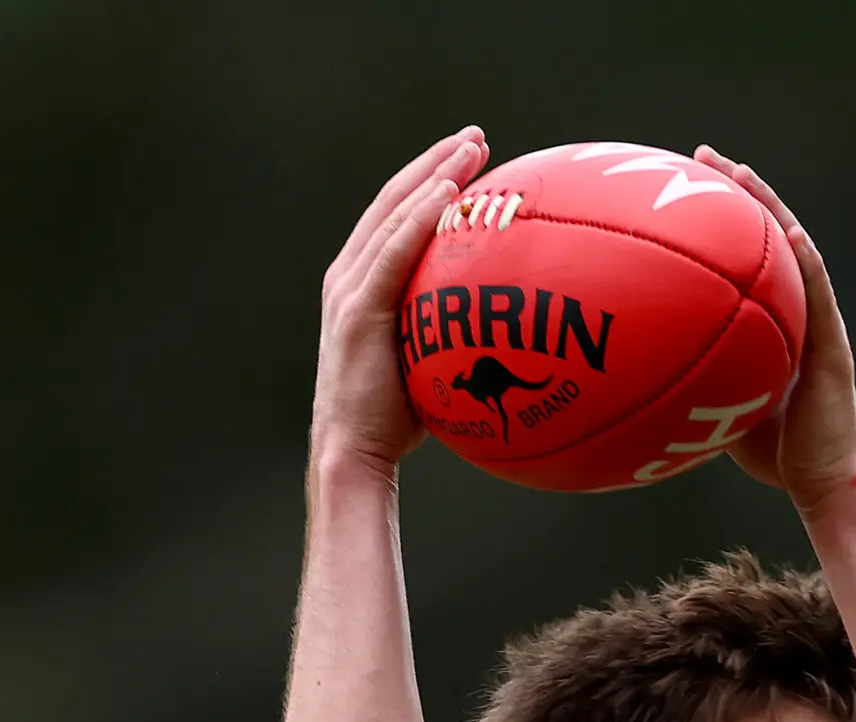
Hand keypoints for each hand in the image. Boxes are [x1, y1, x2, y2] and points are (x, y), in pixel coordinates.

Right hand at [312, 127, 488, 478]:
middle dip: (435, 162)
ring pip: (393, 214)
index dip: (429, 180)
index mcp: (361, 283)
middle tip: (475, 136)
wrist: (354, 452)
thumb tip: (507, 328)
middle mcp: (348, 276)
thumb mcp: (427, 361)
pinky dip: (419, 217)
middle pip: (394, 200)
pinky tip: (448, 192)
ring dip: (434, 175)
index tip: (467, 156)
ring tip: (470, 148)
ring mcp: (349, 290)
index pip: (396, 216)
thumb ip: (450, 332)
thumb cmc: (395, 418)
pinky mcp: (358, 311)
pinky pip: (393, 252)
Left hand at [693, 146, 855, 509]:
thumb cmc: (774, 451)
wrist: (820, 480)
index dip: (723, 218)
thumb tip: (645, 369)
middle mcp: (799, 314)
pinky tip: (787, 231)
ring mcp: (819, 326)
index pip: (748, 259)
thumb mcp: (722, 404)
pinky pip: (817, 296)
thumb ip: (698, 376)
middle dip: (740, 194)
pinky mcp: (833, 346)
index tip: (689, 185)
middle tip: (704, 157)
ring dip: (769, 210)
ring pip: (795, 253)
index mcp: (776, 323)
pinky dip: (804, 261)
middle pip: (769, 240)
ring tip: (741, 174)